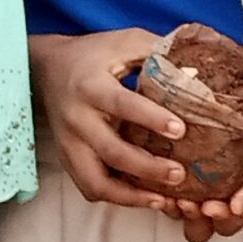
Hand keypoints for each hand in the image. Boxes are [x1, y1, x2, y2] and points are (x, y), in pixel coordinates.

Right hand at [32, 32, 188, 210]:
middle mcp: (77, 118)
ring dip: (131, 196)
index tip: (181, 130)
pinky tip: (144, 199)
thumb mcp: (122, 42)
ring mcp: (69, 144)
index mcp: (91, 85)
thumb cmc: (93, 54)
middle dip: (147, 168)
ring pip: (95, 182)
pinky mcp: (68, 159)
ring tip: (163, 199)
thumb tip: (195, 72)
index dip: (151, 119)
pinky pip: (90, 188)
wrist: (47, 69)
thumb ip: (156, 52)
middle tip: (179, 174)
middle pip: (111, 152)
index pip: (121, 105)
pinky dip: (117, 198)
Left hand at [171, 55, 242, 239]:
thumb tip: (240, 208)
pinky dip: (158, 174)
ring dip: (172, 201)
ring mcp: (197, 172)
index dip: (216, 221)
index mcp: (239, 197)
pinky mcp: (180, 150)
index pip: (223, 225)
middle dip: (190, 217)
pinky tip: (158, 163)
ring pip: (176, 203)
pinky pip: (162, 170)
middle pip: (195, 222)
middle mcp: (216, 189)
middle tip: (187, 201)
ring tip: (169, 186)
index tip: (211, 206)